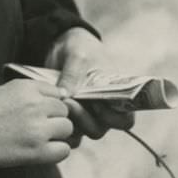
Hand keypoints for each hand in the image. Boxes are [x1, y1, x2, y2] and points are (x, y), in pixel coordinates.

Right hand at [0, 79, 72, 167]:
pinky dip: (57, 151)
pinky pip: (63, 150)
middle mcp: (37, 105)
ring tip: (40, 139)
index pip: (57, 93)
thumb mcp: (6, 90)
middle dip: (55, 118)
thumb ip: (31, 91)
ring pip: (66, 128)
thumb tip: (58, 96)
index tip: (42, 112)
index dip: (51, 103)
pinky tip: (44, 151)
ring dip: (57, 134)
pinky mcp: (36, 151)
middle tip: (40, 127)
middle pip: (64, 110)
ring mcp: (38, 129)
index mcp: (28, 88)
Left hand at [45, 27, 134, 141]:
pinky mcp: (70, 116)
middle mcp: (104, 109)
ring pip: (82, 132)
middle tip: (70, 102)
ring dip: (72, 122)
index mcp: (117, 95)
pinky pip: (67, 131)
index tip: (97, 105)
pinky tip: (52, 110)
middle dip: (85, 120)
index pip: (124, 119)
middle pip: (100, 129)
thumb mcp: (78, 55)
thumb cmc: (80, 48)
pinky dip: (60, 124)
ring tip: (62, 101)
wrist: (64, 46)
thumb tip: (65, 97)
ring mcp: (87, 113)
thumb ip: (74, 74)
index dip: (113, 119)